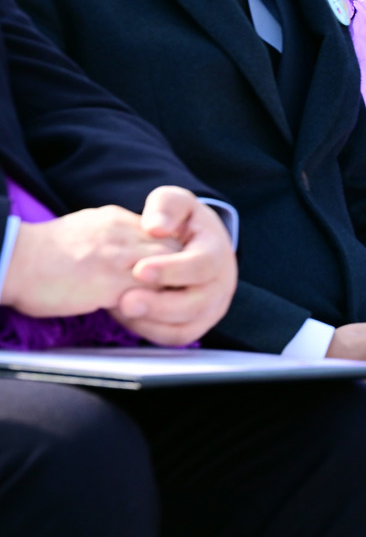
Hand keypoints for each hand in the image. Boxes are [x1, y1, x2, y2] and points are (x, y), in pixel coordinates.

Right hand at [1, 202, 182, 318]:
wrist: (12, 260)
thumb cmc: (41, 254)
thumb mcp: (87, 229)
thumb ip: (113, 237)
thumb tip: (126, 251)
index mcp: (118, 220)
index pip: (164, 236)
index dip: (169, 258)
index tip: (167, 273)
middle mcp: (125, 235)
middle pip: (175, 253)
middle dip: (178, 275)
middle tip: (175, 294)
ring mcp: (120, 258)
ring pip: (167, 275)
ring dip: (167, 294)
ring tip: (159, 308)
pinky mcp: (111, 283)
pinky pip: (148, 298)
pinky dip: (150, 309)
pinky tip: (140, 317)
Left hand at [109, 187, 236, 346]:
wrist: (193, 244)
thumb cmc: (181, 223)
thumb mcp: (176, 203)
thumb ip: (166, 206)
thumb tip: (157, 227)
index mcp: (217, 251)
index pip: (203, 264)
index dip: (173, 270)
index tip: (139, 270)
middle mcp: (220, 284)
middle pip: (196, 303)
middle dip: (159, 305)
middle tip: (124, 300)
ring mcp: (211, 307)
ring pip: (185, 326)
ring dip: (150, 322)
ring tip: (118, 307)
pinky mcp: (197, 324)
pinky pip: (175, 338)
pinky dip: (149, 332)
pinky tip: (126, 317)